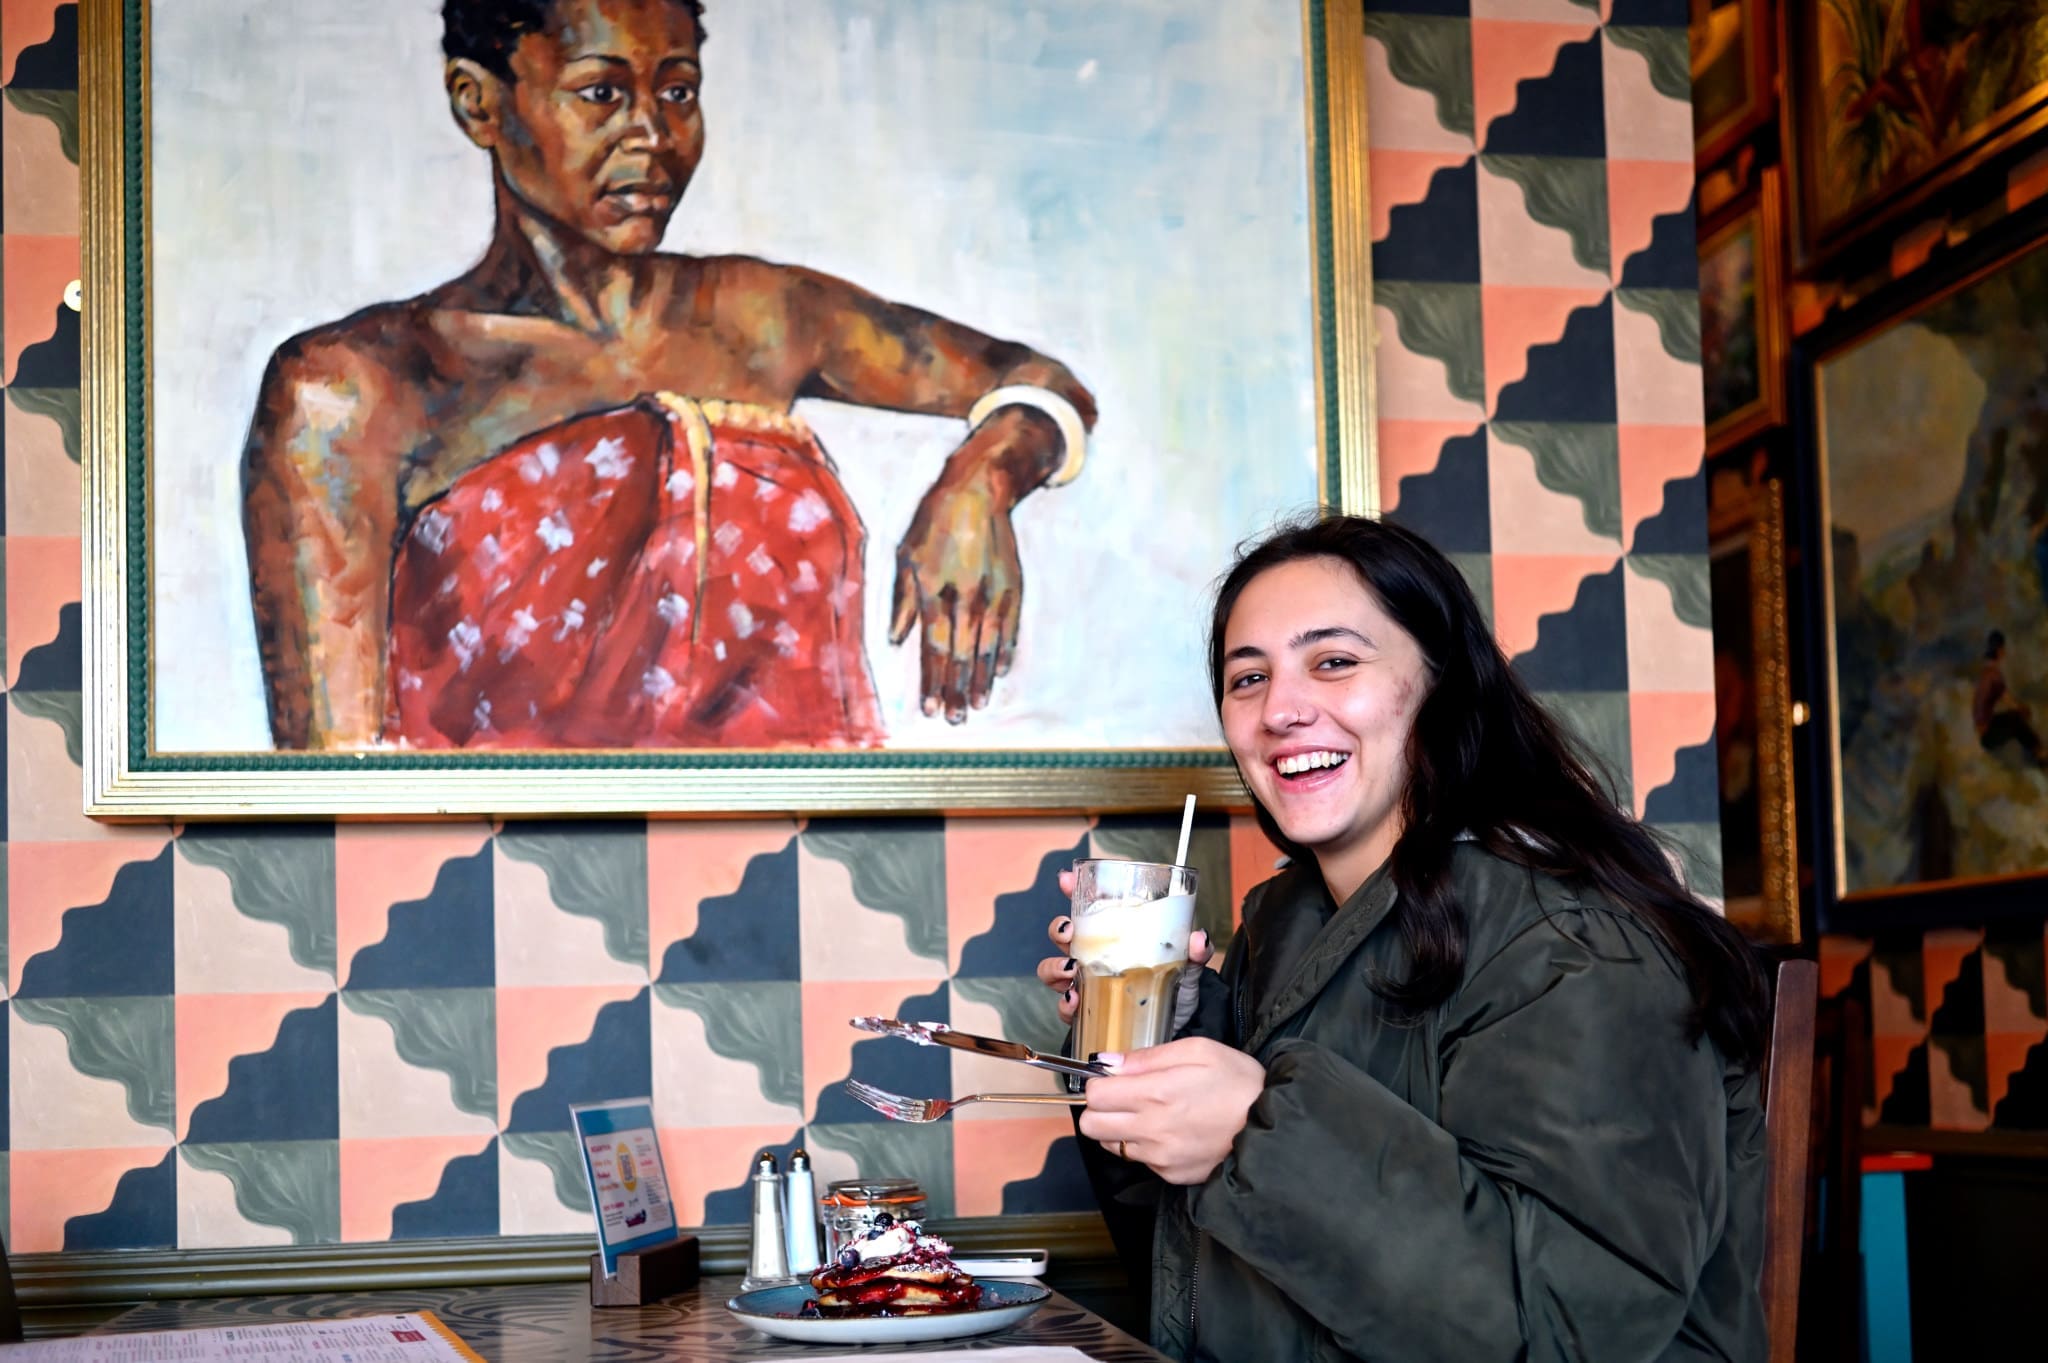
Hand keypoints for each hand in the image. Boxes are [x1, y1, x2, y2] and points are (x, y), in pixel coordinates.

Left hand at [889, 436, 1022, 723]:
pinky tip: (999, 673)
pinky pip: (1010, 628)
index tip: (931, 710)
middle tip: (956, 720)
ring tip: (977, 705)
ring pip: (988, 646)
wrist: (978, 490)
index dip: (933, 681)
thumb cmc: (933, 524)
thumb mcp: (906, 556)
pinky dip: (1004, 652)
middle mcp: (966, 594)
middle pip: (963, 654)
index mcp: (934, 588)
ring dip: (982, 679)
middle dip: (958, 690)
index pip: (935, 646)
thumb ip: (902, 602)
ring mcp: (993, 591)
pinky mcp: (1014, 586)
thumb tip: (897, 642)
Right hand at [1038, 869, 1212, 1028]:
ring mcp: (1088, 982)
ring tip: (1070, 969)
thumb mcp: (1189, 963)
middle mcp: (1095, 954)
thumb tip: (1198, 938)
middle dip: (1058, 929)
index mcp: (1116, 933)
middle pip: (1062, 934)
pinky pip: (1065, 1007)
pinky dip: (1065, 1004)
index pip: (1087, 905)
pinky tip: (1075, 1000)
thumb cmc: (1177, 984)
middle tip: (1069, 932)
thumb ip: (1195, 950)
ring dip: (1054, 967)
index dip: (1072, 888)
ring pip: (1052, 969)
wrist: (1180, 1023)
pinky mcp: (1088, 1011)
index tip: (1066, 879)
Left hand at [1077, 1038, 1266, 1184]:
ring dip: (1120, 1129)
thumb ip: (1148, 1056)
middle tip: (1125, 1097)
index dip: (1099, 1083)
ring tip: (1151, 1115)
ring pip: (1111, 1146)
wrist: (1272, 1126)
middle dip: (1101, 1109)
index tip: (1115, 1079)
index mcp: (1155, 1094)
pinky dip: (1147, 1147)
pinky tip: (1172, 1133)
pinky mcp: (1172, 1176)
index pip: (1093, 1096)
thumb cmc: (1237, 1080)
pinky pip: (1141, 1161)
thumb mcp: (1198, 1050)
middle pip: (1091, 1126)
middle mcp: (1151, 1131)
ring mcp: (1161, 1158)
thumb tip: (1107, 1062)